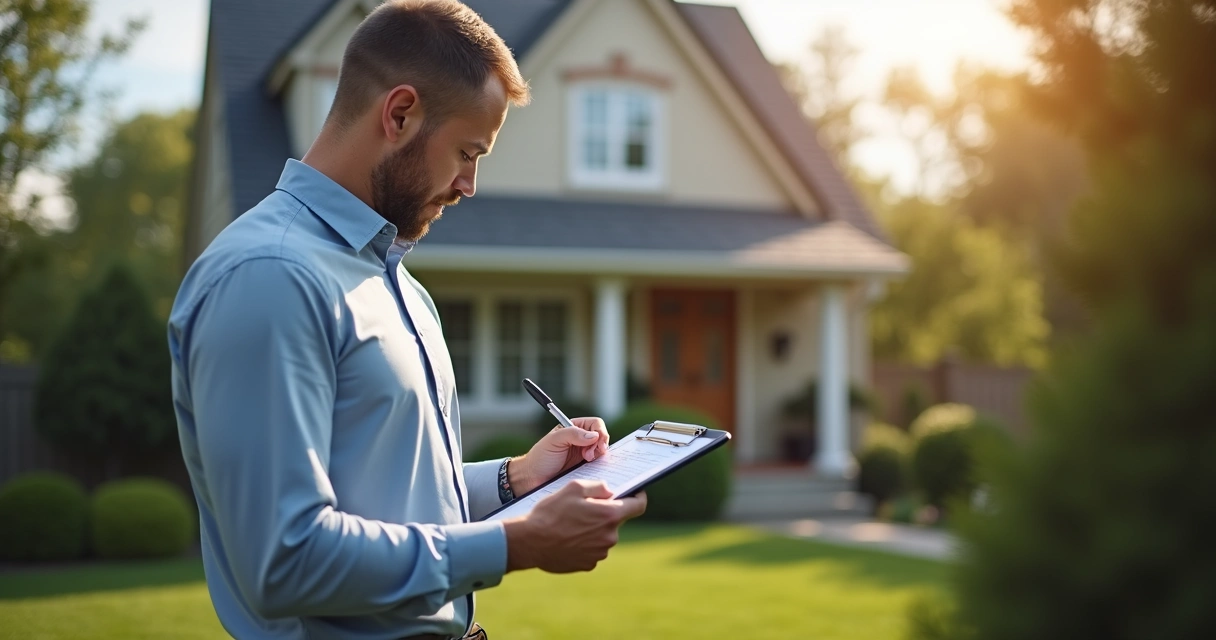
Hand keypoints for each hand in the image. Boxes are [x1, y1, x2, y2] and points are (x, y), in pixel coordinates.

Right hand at [502, 480, 646, 572]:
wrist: (530, 542)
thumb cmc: (551, 512)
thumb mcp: (573, 487)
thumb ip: (599, 486)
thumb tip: (611, 492)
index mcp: (609, 516)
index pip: (638, 506)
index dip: (638, 497)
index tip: (635, 493)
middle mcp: (610, 537)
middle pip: (615, 521)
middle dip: (604, 514)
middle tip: (583, 509)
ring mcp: (600, 553)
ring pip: (603, 536)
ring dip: (593, 530)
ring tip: (570, 525)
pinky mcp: (588, 564)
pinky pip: (592, 550)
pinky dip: (584, 544)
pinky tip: (567, 539)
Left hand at [508, 417, 609, 494]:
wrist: (533, 478)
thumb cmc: (540, 457)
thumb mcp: (554, 441)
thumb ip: (573, 434)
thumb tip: (594, 435)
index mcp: (574, 427)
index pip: (596, 424)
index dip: (600, 432)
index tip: (597, 444)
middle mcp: (581, 438)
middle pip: (602, 436)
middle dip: (600, 445)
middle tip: (588, 456)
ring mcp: (584, 452)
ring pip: (601, 449)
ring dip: (598, 454)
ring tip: (586, 460)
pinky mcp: (585, 466)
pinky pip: (598, 462)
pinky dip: (598, 463)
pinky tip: (589, 466)